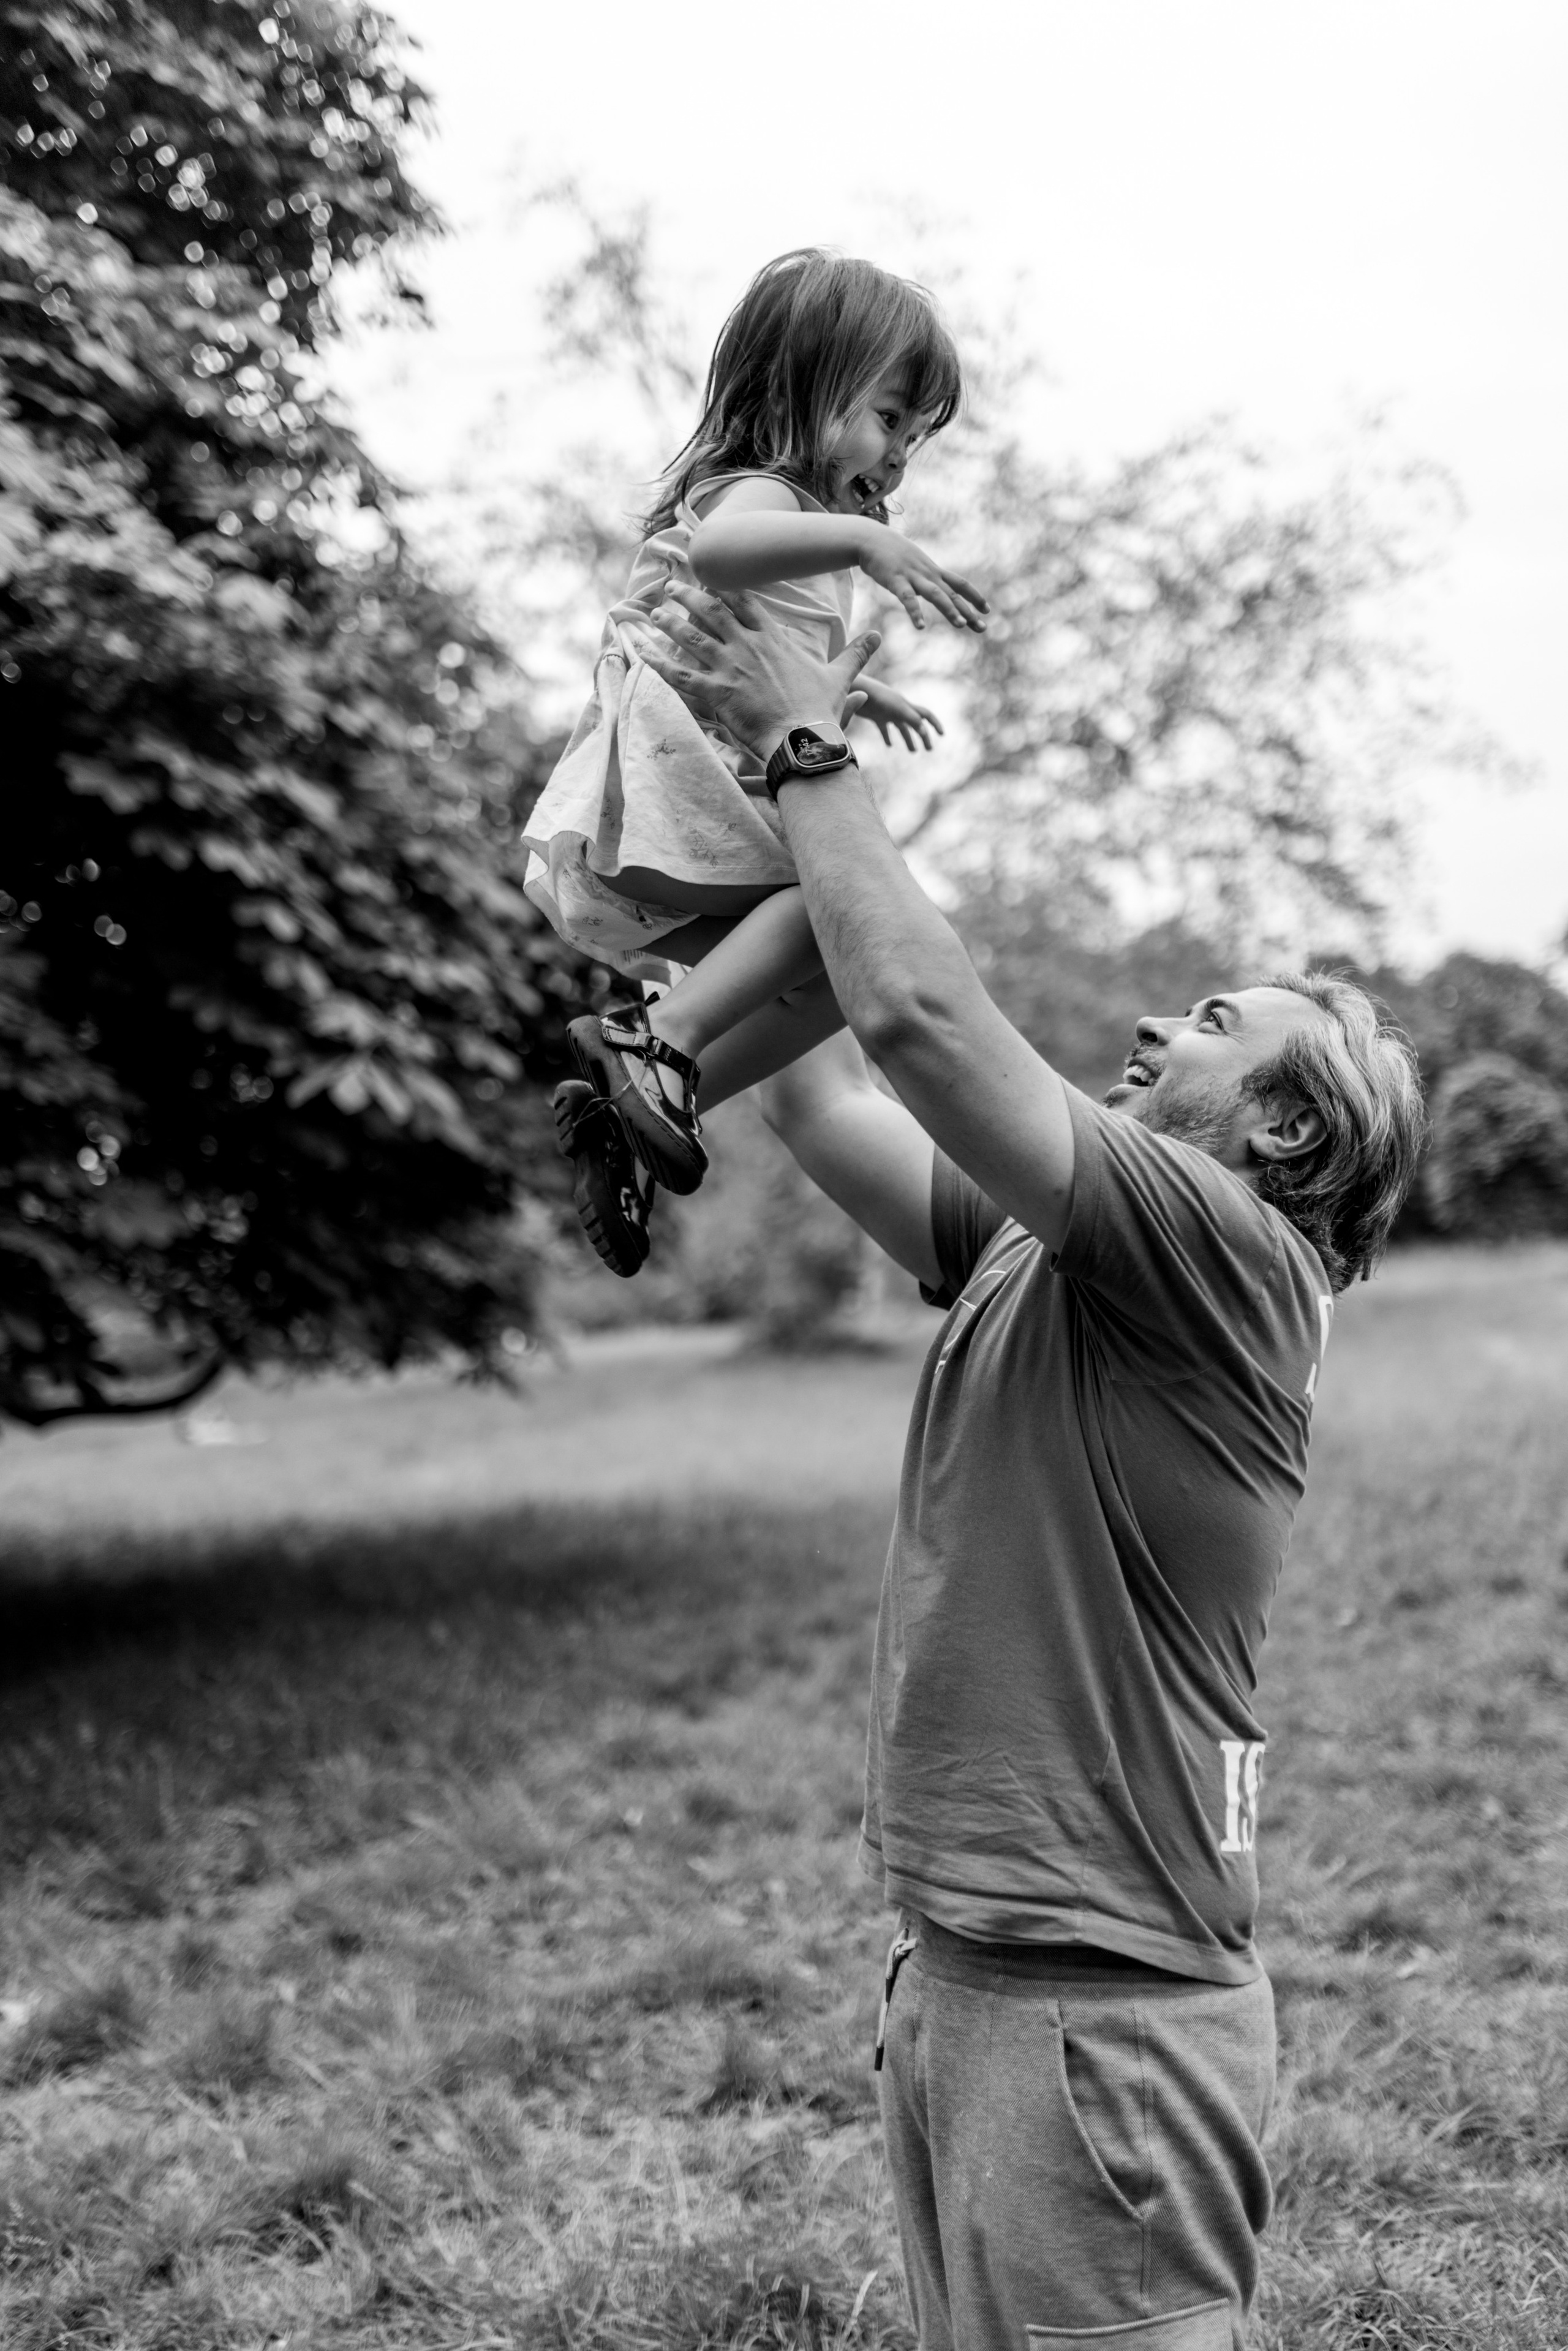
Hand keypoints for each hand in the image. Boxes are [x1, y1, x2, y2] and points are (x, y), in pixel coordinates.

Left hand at [641, 579, 881, 762]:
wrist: (804, 739)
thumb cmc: (821, 711)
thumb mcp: (841, 677)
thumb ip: (856, 654)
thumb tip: (879, 637)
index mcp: (773, 639)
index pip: (745, 603)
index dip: (725, 589)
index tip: (710, 580)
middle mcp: (747, 645)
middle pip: (711, 611)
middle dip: (688, 596)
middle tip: (671, 587)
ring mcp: (730, 666)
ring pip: (691, 636)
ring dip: (669, 623)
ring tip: (653, 614)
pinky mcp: (716, 691)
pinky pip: (680, 673)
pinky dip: (658, 662)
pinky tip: (642, 653)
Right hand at [855, 520, 986, 633]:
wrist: (870, 538)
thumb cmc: (892, 554)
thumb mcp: (914, 564)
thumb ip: (925, 577)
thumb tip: (933, 589)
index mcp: (933, 571)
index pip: (960, 584)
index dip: (975, 597)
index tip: (987, 610)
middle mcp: (928, 573)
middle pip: (953, 594)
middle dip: (968, 611)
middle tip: (983, 628)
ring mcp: (913, 576)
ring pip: (936, 594)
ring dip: (949, 610)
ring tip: (961, 625)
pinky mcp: (896, 580)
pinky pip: (907, 599)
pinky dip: (915, 612)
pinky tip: (921, 627)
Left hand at [858, 680, 944, 753]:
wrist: (855, 689)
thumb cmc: (877, 698)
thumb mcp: (897, 709)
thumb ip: (911, 718)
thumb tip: (924, 731)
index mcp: (906, 706)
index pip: (925, 715)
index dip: (935, 724)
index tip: (942, 735)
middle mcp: (899, 709)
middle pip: (915, 724)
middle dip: (923, 736)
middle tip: (929, 750)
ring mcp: (887, 712)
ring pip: (901, 727)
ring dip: (908, 739)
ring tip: (913, 751)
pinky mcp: (875, 716)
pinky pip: (884, 729)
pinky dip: (887, 737)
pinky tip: (889, 746)